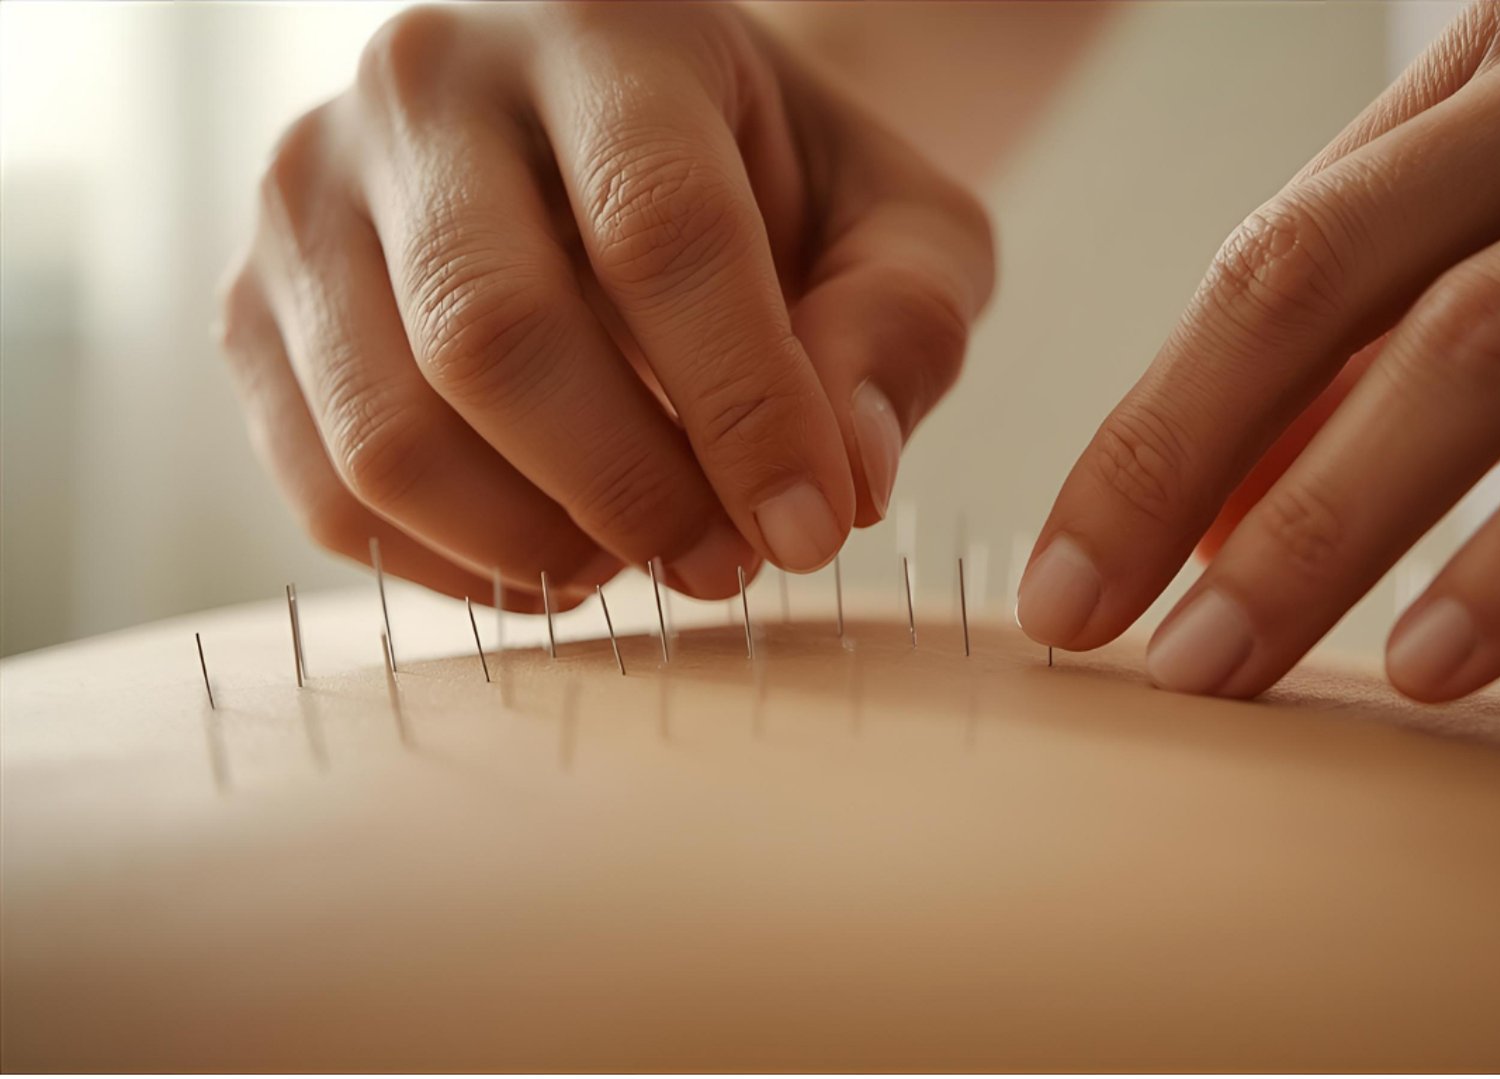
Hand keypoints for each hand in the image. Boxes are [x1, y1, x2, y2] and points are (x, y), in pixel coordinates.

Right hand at [219, 2, 991, 609]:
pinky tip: (559, 554)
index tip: (811, 527)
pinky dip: (456, 566)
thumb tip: (848, 481)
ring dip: (539, 544)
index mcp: (606, 28)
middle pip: (496, 334)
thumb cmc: (782, 189)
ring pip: (390, 429)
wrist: (634, 146)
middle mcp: (429, 86)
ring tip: (646, 556)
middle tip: (727, 564)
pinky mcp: (257, 304)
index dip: (743, 405)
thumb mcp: (897, 227)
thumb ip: (902, 327)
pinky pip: (329, 487)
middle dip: (631, 490)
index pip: (659, 230)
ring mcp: (313, 193)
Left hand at [1019, 0, 1499, 699]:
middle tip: (1097, 624)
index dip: (1148, 420)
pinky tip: (1439, 658)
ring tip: (1224, 664)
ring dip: (1327, 526)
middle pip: (1335, 273)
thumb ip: (1367, 371)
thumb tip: (1179, 512)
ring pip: (1483, 345)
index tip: (1062, 572)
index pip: (1279, 250)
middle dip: (1185, 463)